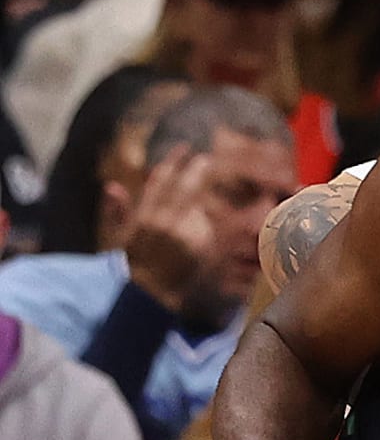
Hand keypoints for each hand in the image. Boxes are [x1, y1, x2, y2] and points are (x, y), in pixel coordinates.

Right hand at [124, 145, 215, 313]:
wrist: (154, 291)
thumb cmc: (137, 262)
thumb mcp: (121, 236)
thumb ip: (117, 211)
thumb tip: (112, 186)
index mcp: (144, 217)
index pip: (160, 183)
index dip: (172, 163)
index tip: (183, 148)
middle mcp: (164, 223)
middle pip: (185, 190)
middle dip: (195, 172)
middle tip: (205, 159)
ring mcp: (184, 234)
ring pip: (195, 209)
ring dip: (193, 211)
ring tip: (183, 226)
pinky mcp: (200, 245)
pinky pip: (204, 227)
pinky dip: (200, 228)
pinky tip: (192, 241)